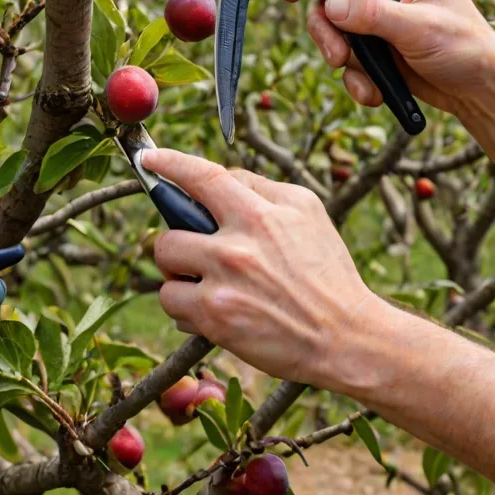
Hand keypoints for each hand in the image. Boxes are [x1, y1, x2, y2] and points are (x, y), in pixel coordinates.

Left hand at [142, 148, 379, 386]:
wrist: (343, 335)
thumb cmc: (328, 271)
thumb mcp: (307, 211)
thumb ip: (262, 189)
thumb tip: (224, 179)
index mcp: (259, 214)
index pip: (202, 177)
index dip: (169, 163)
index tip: (151, 158)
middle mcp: (235, 249)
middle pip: (168, 234)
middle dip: (175, 242)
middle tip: (195, 251)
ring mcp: (221, 286)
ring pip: (166, 273)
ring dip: (178, 277)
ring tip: (208, 282)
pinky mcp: (215, 322)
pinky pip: (174, 307)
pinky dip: (187, 309)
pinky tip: (215, 310)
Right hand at [282, 0, 494, 115]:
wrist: (475, 92)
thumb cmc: (466, 47)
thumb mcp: (421, 26)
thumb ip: (374, 14)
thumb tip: (331, 6)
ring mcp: (372, 5)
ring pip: (325, 7)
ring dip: (328, 38)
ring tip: (345, 62)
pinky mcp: (367, 36)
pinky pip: (339, 43)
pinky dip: (349, 70)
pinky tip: (370, 87)